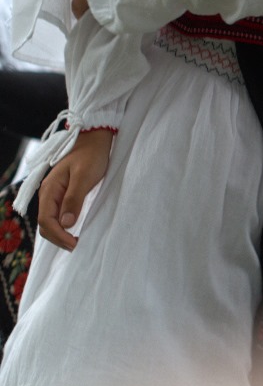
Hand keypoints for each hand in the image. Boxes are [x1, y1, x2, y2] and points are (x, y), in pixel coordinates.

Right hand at [37, 129, 114, 251]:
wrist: (94, 139)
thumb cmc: (91, 155)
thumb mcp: (85, 177)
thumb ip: (74, 199)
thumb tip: (65, 223)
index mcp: (50, 190)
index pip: (46, 220)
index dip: (58, 235)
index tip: (74, 243)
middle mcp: (48, 193)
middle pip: (45, 223)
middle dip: (57, 238)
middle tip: (76, 246)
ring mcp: (54, 194)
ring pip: (50, 220)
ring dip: (59, 233)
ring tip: (75, 241)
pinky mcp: (63, 193)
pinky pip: (57, 213)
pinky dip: (63, 225)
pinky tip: (74, 229)